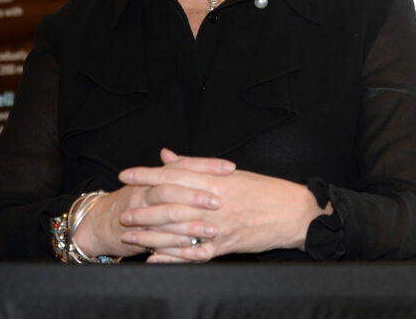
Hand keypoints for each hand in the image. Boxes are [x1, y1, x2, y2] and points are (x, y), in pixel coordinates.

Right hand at [70, 149, 234, 259]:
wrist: (97, 225)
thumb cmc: (130, 202)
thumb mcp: (149, 182)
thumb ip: (171, 169)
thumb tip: (191, 156)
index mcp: (153, 178)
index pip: (182, 167)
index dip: (205, 166)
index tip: (229, 168)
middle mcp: (146, 193)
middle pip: (171, 189)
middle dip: (195, 195)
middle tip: (219, 199)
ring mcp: (141, 216)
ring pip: (166, 217)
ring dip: (190, 224)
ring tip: (213, 229)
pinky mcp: (139, 238)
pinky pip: (159, 243)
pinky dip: (177, 247)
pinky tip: (195, 249)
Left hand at [118, 150, 327, 261]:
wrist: (292, 212)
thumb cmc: (262, 190)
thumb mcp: (228, 173)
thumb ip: (194, 166)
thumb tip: (167, 156)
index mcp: (214, 181)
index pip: (173, 175)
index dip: (147, 175)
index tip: (127, 174)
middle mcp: (213, 203)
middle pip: (171, 205)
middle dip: (144, 208)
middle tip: (123, 211)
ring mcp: (218, 227)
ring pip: (178, 232)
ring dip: (152, 235)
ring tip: (131, 237)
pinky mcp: (225, 246)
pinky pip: (194, 255)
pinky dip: (173, 258)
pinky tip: (155, 258)